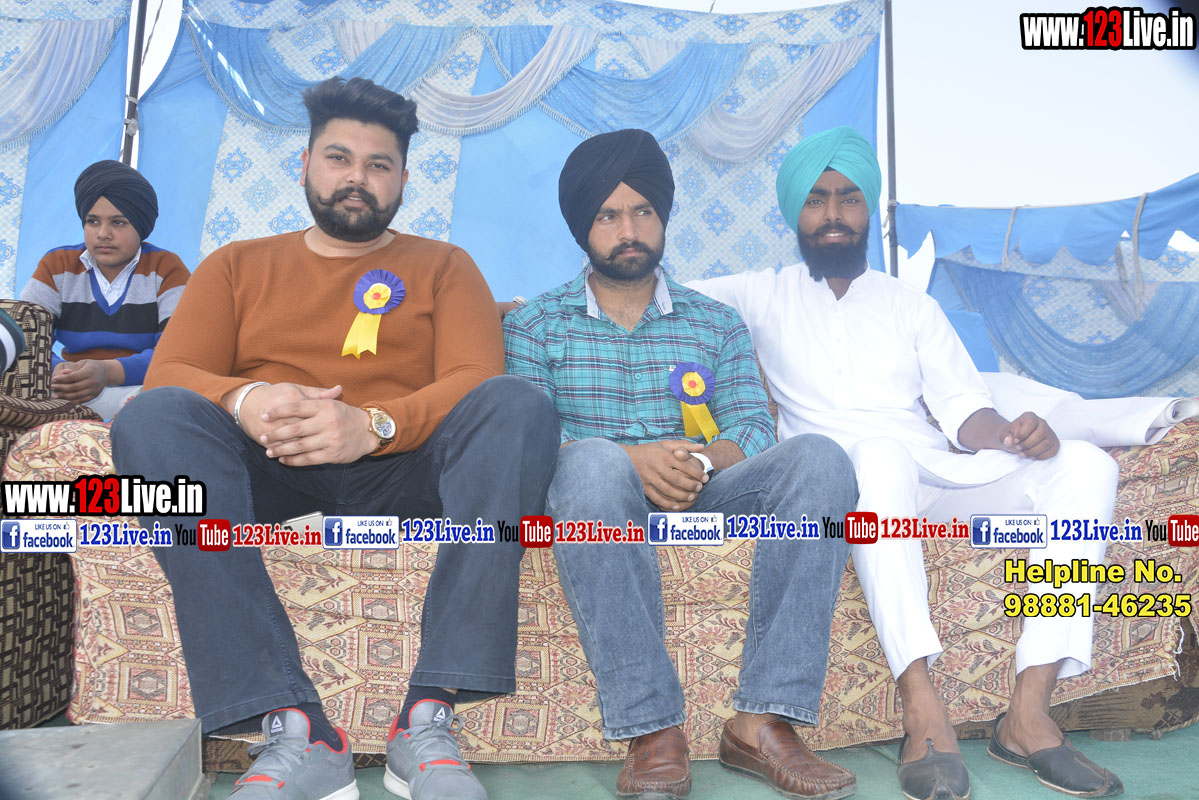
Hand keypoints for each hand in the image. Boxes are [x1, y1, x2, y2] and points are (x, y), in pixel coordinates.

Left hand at [51, 359, 117, 401]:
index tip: (53, 379)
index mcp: (90, 372)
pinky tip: (64, 400)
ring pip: (77, 395)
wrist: (107, 372)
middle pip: (74, 387)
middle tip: (51, 387)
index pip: (73, 377)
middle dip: (61, 388)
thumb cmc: (92, 366)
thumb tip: (63, 373)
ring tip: (54, 395)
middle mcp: (93, 382)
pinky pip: (82, 400)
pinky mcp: (94, 395)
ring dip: (64, 396)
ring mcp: (94, 390)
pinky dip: (72, 401)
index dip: (62, 379)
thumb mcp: (83, 363)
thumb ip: (73, 368)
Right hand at [223, 382, 341, 443]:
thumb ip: (319, 393)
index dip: (323, 422)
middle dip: (315, 438)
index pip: (312, 412)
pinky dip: (287, 454)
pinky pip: (278, 448)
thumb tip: (339, 390)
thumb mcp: (297, 389)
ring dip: (302, 450)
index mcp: (293, 398)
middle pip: (302, 429)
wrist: (249, 401)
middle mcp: (282, 412)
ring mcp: (271, 426)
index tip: (334, 428)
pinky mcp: (262, 436)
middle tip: (327, 445)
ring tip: (314, 454)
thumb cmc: (279, 394)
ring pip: (290, 441)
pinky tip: (297, 457)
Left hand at [258, 389, 377, 465]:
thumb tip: (287, 398)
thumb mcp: (332, 403)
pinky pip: (308, 459)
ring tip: (269, 452)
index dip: (278, 412)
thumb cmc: (345, 416)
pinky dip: (294, 461)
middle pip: (294, 428)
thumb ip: (312, 399)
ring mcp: (330, 439)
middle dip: (275, 434)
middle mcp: (327, 422)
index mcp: (325, 406)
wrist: (368, 431)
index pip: (296, 407)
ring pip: (299, 446)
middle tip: (262, 437)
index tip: (264, 416)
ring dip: (281, 450)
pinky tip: (284, 460)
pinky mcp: (332, 454)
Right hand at [622, 440, 706, 510]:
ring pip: (668, 490)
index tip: (706, 477)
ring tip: (692, 497)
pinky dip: (668, 504)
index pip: (684, 465)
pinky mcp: (644, 488)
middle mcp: (656, 467)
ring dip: (682, 495)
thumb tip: (702, 447)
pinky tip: (677, 505)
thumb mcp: (666, 444)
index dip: (697, 472)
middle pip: (677, 479)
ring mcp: (649, 479)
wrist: (626, 457)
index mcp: (663, 456)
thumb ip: (684, 445)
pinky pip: (657, 498)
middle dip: (691, 485)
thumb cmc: (650, 450)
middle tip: (700, 488)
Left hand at [1000, 412, 1059, 459]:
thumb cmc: (1013, 435)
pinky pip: (1052, 451)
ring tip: (1022, 453)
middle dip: (1028, 444)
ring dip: (1032, 452)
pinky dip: (1041, 456)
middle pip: (1041, 433)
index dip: (1022, 433)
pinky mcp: (1054, 443)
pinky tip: (1032, 455)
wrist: (1018, 438)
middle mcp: (1042, 423)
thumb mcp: (1005, 434)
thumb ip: (1005, 437)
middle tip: (1018, 448)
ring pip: (1046, 443)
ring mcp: (1050, 433)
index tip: (1015, 440)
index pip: (1031, 422)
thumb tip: (1009, 442)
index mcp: (1030, 417)